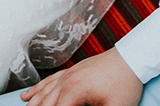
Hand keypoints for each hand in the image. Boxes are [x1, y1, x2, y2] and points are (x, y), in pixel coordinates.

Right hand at [18, 49, 143, 105]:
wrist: (132, 57)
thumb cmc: (126, 83)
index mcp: (75, 90)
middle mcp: (67, 81)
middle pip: (44, 103)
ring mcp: (68, 74)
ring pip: (43, 92)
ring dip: (32, 105)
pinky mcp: (72, 71)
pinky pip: (49, 81)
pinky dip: (36, 90)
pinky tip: (27, 96)